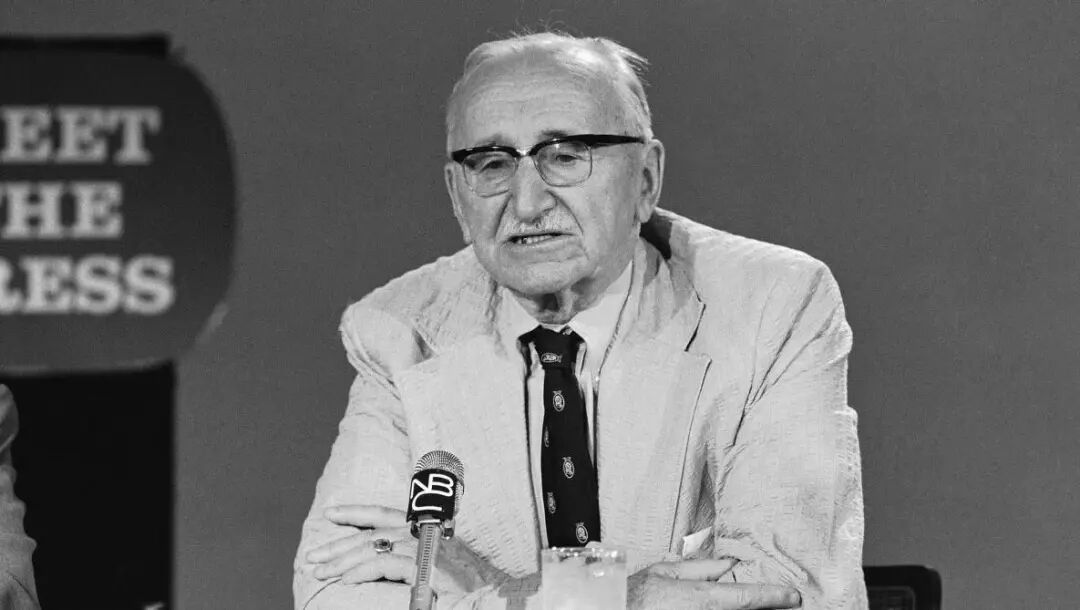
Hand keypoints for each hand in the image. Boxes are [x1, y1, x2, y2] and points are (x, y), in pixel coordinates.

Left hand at [306, 504, 501, 597]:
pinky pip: (385, 564)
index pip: (386, 513)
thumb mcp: (435, 563)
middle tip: (313, 556)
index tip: (330, 514)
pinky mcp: (428, 566)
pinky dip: (361, 571)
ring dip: (342, 559)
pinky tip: (344, 580)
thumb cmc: (467, 585)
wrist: (492, 596)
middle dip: (339, 543)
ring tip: (320, 571)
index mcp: (427, 527)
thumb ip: (411, 554)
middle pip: (374, 532)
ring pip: (374, 546)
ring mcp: (428, 548)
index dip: (356, 512)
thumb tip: (378, 555)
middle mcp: (427, 532)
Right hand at [628, 559, 800, 609]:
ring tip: (765, 606)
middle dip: (766, 608)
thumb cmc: (635, 595)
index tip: (793, 596)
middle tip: (785, 603)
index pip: (746, 597)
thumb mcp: (665, 572)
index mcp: (700, 598)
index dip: (773, 596)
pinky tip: (734, 609)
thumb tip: (727, 563)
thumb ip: (700, 568)